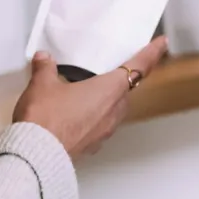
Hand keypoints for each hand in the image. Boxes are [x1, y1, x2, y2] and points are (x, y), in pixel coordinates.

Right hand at [12, 37, 168, 160]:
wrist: (35, 155)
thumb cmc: (46, 119)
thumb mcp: (42, 85)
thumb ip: (45, 68)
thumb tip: (44, 58)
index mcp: (110, 89)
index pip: (140, 66)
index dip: (152, 53)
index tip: (162, 43)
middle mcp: (114, 110)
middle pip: (124, 89)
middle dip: (115, 80)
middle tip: (103, 72)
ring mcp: (105, 130)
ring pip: (112, 109)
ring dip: (102, 100)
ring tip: (80, 94)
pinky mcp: (93, 145)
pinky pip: (99, 125)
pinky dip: (91, 118)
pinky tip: (71, 116)